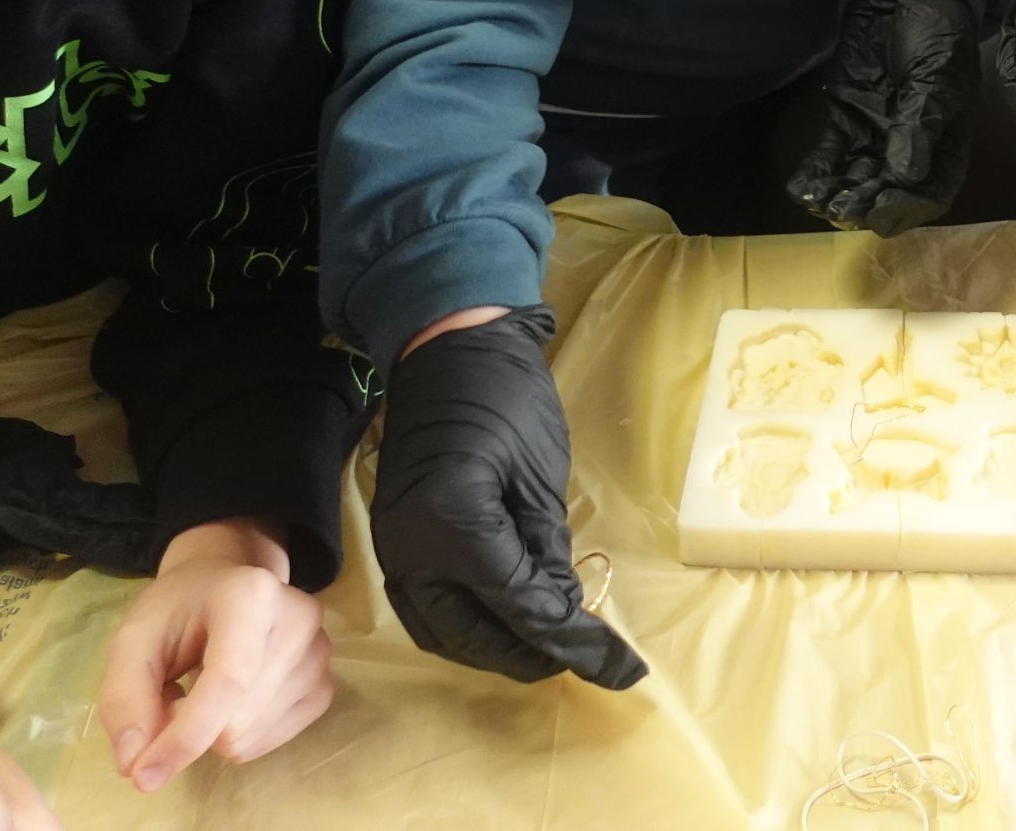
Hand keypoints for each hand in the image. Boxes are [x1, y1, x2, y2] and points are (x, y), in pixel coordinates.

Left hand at [96, 519, 330, 792]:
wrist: (224, 587)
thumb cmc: (177, 612)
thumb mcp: (133, 640)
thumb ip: (125, 698)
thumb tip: (134, 764)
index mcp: (252, 595)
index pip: (228, 680)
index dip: (186, 735)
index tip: (143, 775)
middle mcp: (300, 620)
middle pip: (236, 721)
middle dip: (190, 725)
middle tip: (177, 690)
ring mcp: (319, 655)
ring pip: (250, 738)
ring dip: (212, 731)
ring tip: (204, 688)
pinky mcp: (324, 687)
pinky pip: (270, 743)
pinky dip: (238, 737)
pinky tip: (231, 703)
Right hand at [370, 305, 644, 687]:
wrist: (445, 348)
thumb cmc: (503, 397)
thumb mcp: (541, 477)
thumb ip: (548, 552)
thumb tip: (563, 613)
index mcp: (453, 525)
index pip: (521, 608)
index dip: (574, 643)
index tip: (622, 668)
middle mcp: (410, 550)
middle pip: (475, 634)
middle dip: (533, 655)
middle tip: (589, 657)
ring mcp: (393, 549)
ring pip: (443, 632)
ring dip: (496, 649)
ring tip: (550, 648)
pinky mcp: (393, 542)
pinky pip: (426, 608)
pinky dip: (467, 626)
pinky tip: (506, 623)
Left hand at [786, 0, 978, 234]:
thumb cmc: (935, 34)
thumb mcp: (937, 78)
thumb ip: (919, 125)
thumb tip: (904, 175)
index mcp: (945, 145)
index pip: (929, 194)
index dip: (906, 208)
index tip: (881, 206)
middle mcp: (910, 150)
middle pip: (889, 195)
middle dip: (867, 205)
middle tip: (845, 207)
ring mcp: (874, 136)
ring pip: (856, 180)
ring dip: (838, 195)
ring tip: (820, 201)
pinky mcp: (843, 121)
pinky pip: (829, 156)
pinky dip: (816, 175)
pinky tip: (801, 188)